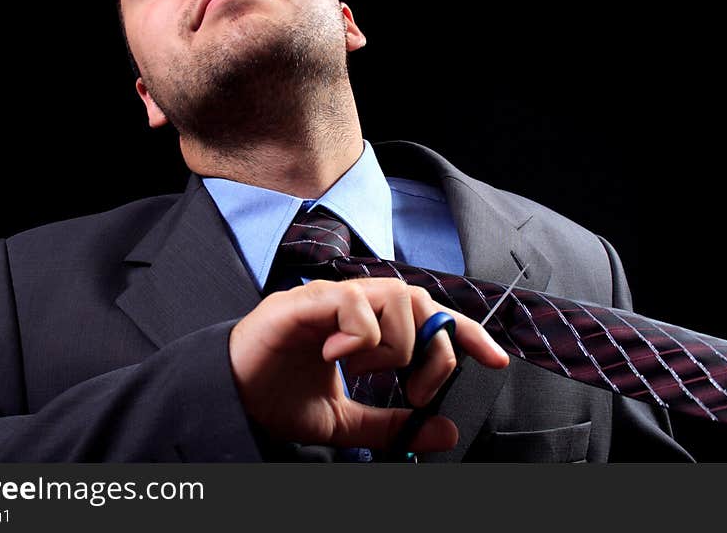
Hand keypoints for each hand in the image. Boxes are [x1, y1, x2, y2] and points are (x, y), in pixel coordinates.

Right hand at [229, 278, 509, 452]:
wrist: (230, 398)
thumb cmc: (280, 398)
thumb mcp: (346, 422)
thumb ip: (391, 423)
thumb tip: (441, 430)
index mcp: (366, 328)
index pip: (428, 315)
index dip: (466, 332)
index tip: (496, 359)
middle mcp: (351, 307)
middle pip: (420, 300)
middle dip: (434, 347)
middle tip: (417, 391)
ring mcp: (328, 300)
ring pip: (393, 296)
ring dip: (394, 344)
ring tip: (363, 371)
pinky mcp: (303, 302)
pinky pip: (351, 302)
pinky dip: (358, 335)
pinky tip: (338, 358)